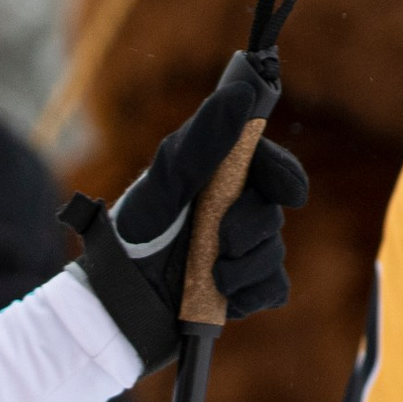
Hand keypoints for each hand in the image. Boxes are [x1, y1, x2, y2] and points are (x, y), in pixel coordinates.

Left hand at [64, 50, 309, 373]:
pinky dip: (250, 294)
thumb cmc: (130, 241)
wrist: (114, 308)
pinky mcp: (239, 294)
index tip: (288, 191)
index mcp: (213, 182)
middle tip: (219, 241)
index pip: (268, 167)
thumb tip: (241, 93)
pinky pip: (272, 290)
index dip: (284, 175)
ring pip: (273, 254)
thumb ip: (201, 142)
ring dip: (244, 266)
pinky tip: (222, 296)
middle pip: (272, 213)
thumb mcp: (162, 186)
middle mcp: (229, 214)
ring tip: (209, 276)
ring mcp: (236, 256)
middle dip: (250, 228)